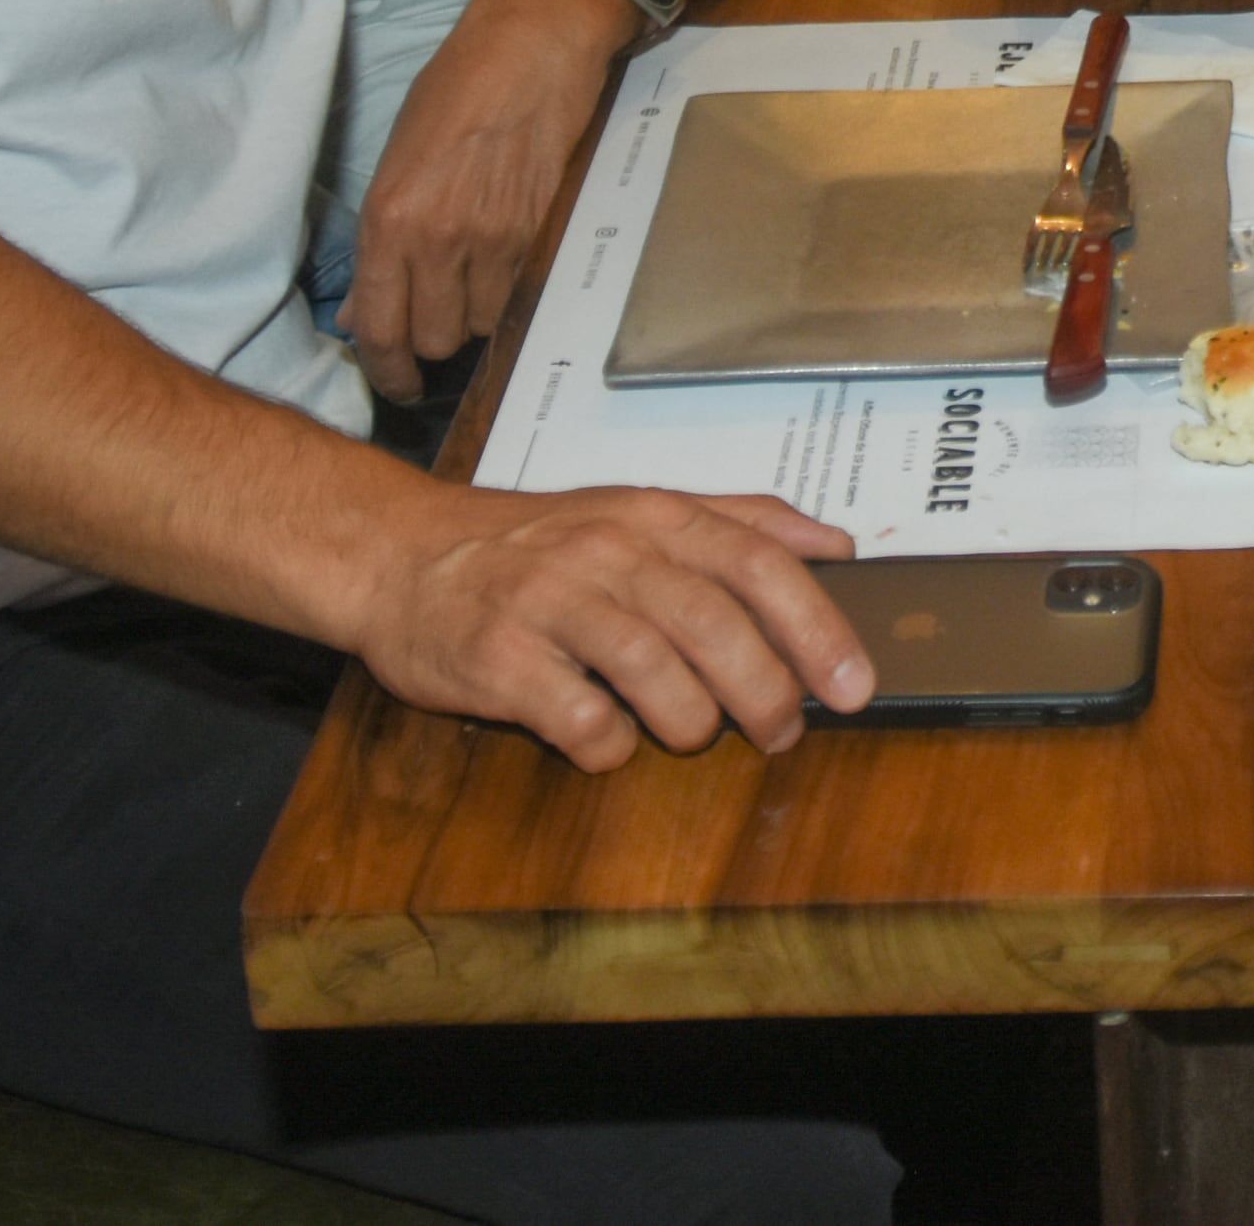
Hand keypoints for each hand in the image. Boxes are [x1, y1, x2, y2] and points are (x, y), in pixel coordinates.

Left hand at [348, 0, 626, 406]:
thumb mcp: (397, 157)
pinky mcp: (536, 232)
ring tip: (467, 277)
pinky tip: (496, 262)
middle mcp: (437, 237)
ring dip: (468, 315)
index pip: (381, 327)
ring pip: (476, 325)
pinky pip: (511, 296)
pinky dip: (500, 293)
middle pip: (433, 340)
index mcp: (389, 216)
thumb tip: (366, 310)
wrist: (535, 46)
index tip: (393, 383)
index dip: (385, 370)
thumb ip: (380, 240)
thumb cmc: (457, 87)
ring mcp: (492, 239)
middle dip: (428, 338)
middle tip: (429, 312)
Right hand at [361, 481, 871, 760]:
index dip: (816, 627)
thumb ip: (740, 522)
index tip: (854, 685)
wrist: (399, 556)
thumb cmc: (535, 543)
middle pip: (712, 623)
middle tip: (782, 733)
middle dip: (765, 692)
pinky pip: (578, 718)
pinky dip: (609, 744)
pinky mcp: (496, 658)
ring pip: (651, 670)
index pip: (757, 563)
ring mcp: (548, 602)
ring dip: (691, 721)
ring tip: (692, 733)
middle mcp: (605, 550)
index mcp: (652, 515)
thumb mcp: (638, 509)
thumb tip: (838, 543)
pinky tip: (607, 740)